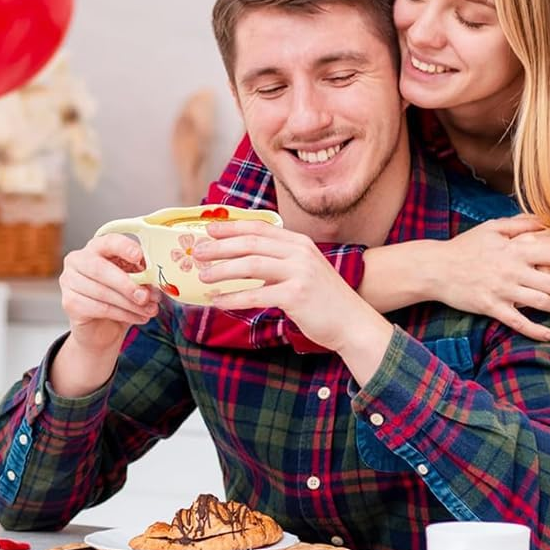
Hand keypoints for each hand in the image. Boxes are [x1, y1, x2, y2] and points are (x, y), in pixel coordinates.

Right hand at [58, 233, 161, 360]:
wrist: (102, 328)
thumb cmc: (119, 297)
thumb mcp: (134, 280)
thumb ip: (141, 275)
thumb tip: (154, 277)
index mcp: (97, 247)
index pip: (108, 241)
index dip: (124, 247)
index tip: (139, 256)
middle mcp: (78, 260)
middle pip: (101, 269)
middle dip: (128, 284)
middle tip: (147, 296)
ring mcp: (69, 281)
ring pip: (103, 292)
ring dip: (130, 303)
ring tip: (149, 310)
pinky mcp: (69, 302)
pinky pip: (100, 308)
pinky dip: (123, 314)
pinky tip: (138, 317)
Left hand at [192, 221, 390, 357]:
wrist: (352, 322)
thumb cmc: (325, 299)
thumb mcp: (305, 270)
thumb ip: (280, 261)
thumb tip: (243, 261)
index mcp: (300, 242)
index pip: (260, 228)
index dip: (232, 227)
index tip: (209, 228)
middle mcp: (299, 252)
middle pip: (251, 243)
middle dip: (220, 247)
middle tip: (197, 253)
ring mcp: (299, 273)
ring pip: (250, 265)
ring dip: (222, 270)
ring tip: (203, 277)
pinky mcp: (295, 296)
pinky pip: (256, 295)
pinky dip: (233, 298)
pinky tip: (218, 301)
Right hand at [435, 217, 549, 340]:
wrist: (436, 268)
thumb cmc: (465, 246)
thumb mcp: (491, 228)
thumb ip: (519, 223)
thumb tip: (543, 220)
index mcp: (514, 250)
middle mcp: (512, 270)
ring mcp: (502, 290)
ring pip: (540, 303)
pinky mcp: (491, 307)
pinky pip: (518, 322)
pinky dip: (535, 330)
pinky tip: (549, 335)